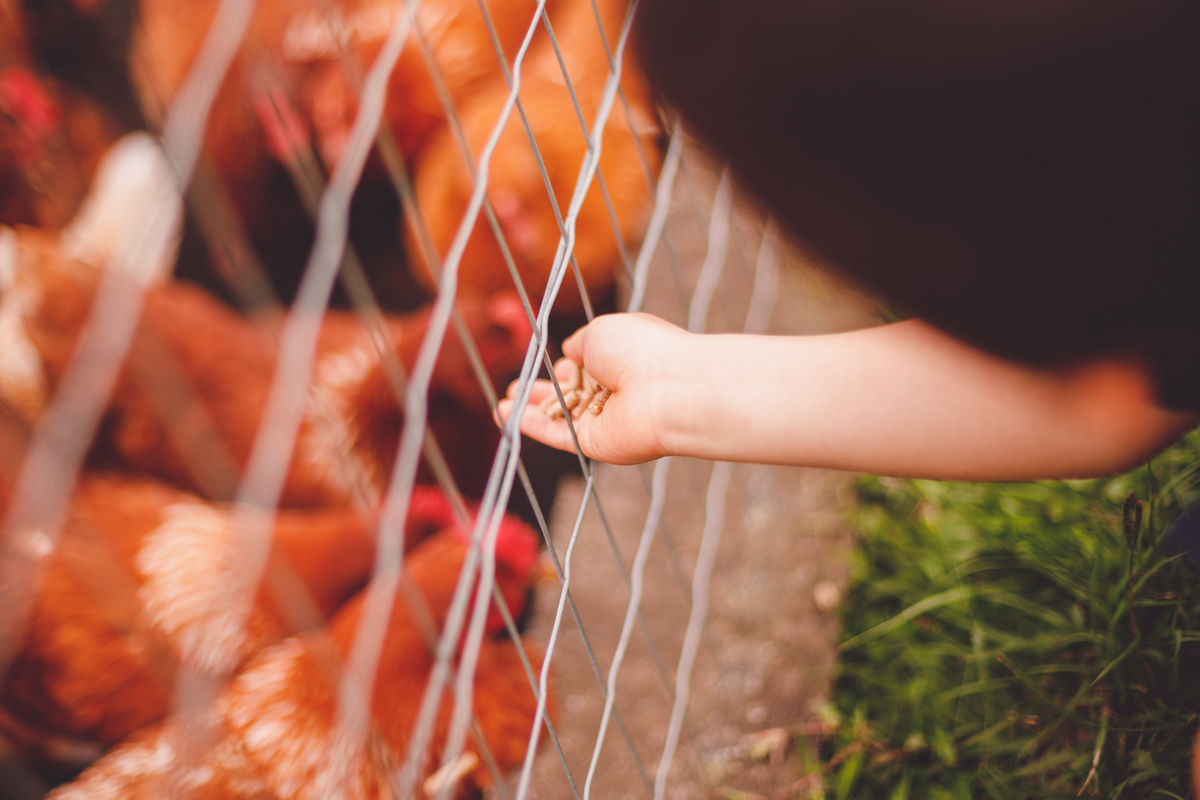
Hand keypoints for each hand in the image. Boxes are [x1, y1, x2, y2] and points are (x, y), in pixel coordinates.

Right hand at [497, 313, 689, 463]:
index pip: (585, 365)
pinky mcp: (594, 443)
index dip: (565, 365)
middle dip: (543, 391)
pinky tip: (507, 417)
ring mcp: (603, 419)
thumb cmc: (639, 350)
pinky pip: (558, 434)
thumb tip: (568, 350)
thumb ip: (580, 343)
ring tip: (502, 405)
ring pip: (560, 416)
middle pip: (570, 393)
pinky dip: (532, 426)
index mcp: (619, 358)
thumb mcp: (601, 331)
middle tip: (515, 388)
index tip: (545, 363)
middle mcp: (612, 390)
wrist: (667, 389)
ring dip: (531, 410)